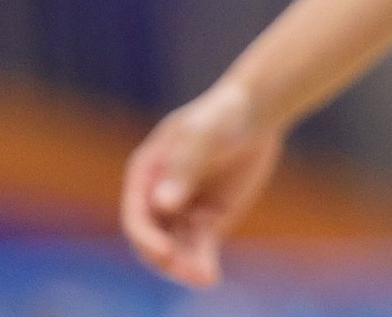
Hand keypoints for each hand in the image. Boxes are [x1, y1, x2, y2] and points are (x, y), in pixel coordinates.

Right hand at [122, 79, 285, 286]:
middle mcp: (159, 196)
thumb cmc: (222, 115)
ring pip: (177, 250)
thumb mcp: (202, 136)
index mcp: (146, 173)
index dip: (146, 238)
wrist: (256, 114)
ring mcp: (184, 211)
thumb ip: (182, 168)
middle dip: (167, 260)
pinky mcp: (208, 221)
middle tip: (189, 272)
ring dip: (186, 267)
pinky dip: (203, 264)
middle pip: (153, 240)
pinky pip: (200, 249)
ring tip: (205, 277)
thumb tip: (163, 205)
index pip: (136, 215)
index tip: (165, 252)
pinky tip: (211, 276)